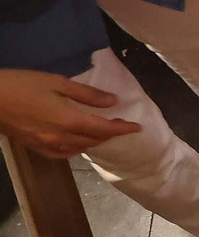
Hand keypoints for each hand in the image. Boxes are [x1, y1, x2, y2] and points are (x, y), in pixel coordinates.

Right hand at [0, 69, 140, 158]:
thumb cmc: (23, 84)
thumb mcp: (57, 82)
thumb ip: (87, 94)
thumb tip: (112, 102)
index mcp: (70, 120)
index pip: (105, 129)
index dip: (123, 129)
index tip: (137, 128)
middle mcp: (62, 137)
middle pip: (94, 140)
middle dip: (110, 134)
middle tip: (119, 126)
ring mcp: (47, 145)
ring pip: (80, 148)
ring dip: (94, 142)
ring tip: (102, 133)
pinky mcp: (35, 147)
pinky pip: (63, 154)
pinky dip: (76, 149)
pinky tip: (77, 143)